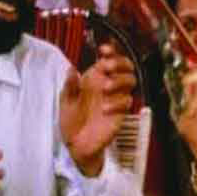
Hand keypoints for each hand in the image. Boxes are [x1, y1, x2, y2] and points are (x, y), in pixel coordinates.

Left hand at [60, 44, 135, 175]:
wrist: (77, 145)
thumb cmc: (71, 122)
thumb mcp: (65, 102)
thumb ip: (70, 86)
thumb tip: (72, 69)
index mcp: (94, 79)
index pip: (108, 59)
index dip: (110, 51)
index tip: (104, 50)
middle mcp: (108, 85)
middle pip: (125, 66)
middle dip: (119, 62)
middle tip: (107, 67)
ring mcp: (116, 98)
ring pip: (131, 80)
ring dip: (120, 80)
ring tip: (105, 88)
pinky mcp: (121, 112)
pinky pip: (127, 102)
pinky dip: (117, 103)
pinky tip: (105, 109)